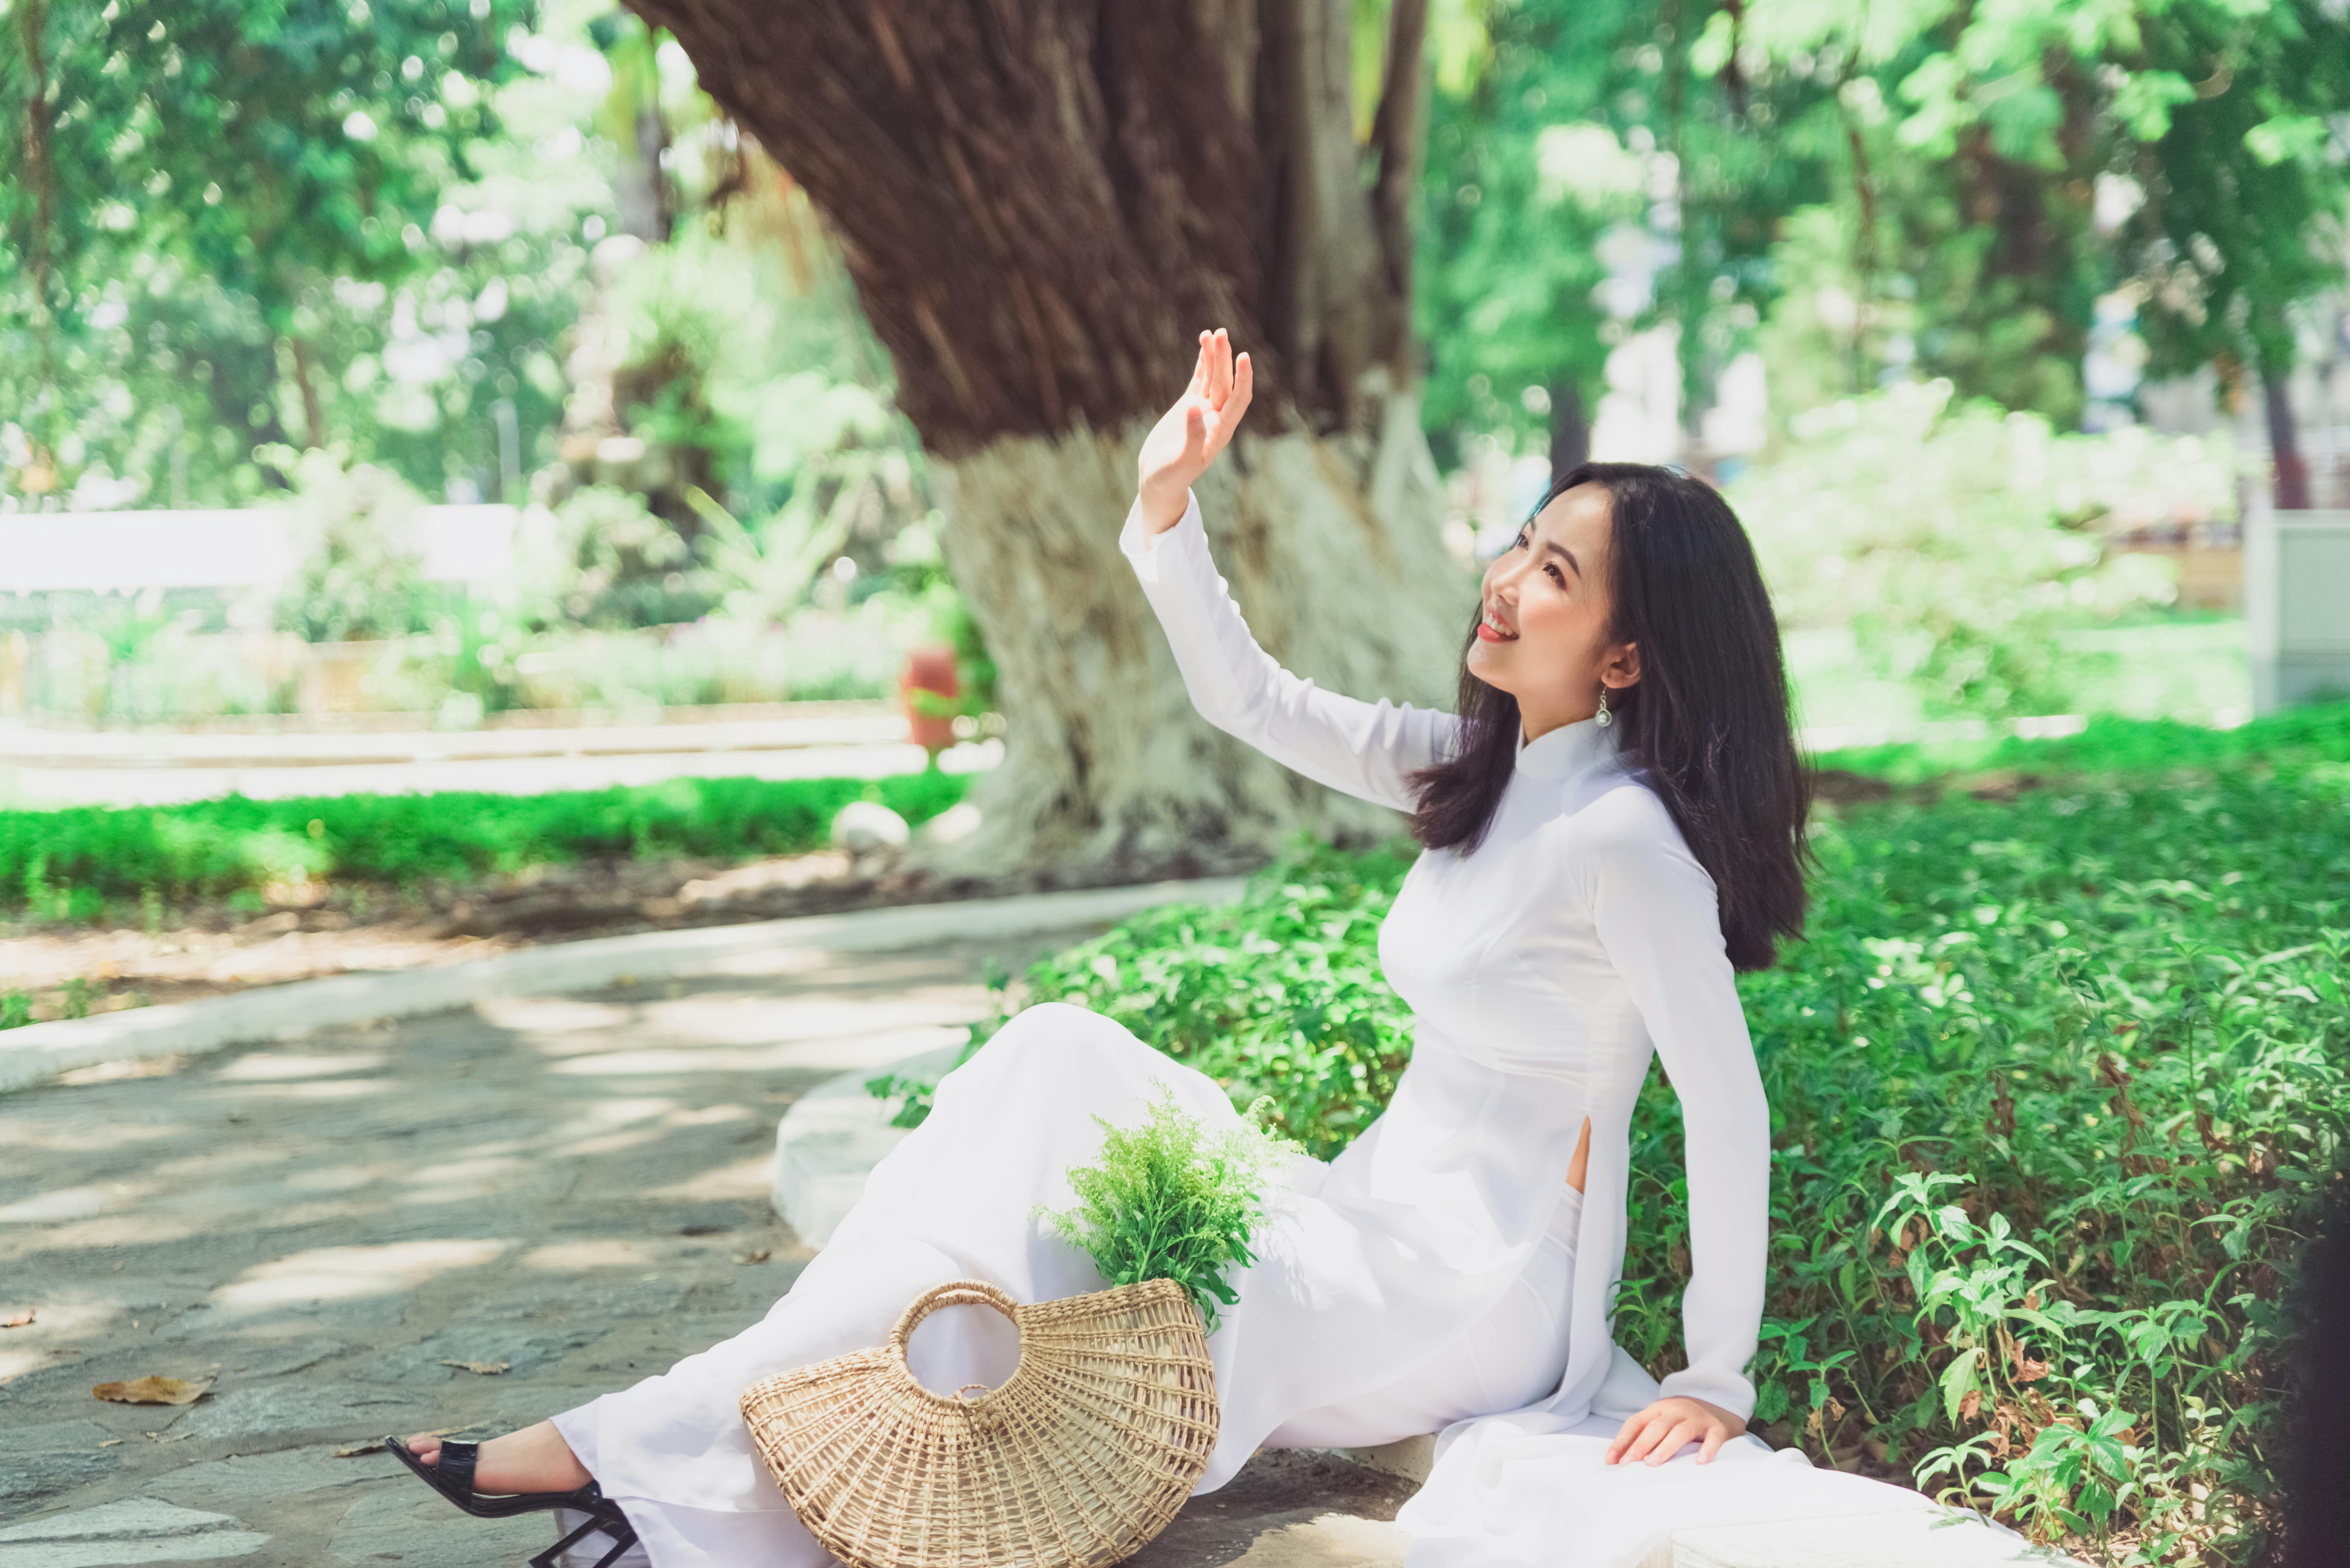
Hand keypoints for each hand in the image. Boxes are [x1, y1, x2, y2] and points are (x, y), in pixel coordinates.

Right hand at [1136, 328, 1252, 533]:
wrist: (1157, 483)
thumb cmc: (1170, 478)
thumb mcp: (1180, 462)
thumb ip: (1191, 437)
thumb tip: (1194, 408)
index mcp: (1220, 432)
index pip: (1238, 401)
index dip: (1243, 379)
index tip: (1243, 357)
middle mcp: (1216, 418)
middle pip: (1225, 383)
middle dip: (1224, 359)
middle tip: (1221, 334)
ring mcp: (1202, 411)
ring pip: (1213, 378)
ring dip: (1214, 357)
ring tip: (1213, 333)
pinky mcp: (1187, 407)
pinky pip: (1199, 381)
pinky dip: (1202, 364)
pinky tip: (1204, 345)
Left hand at [1602, 1395, 1746, 1466]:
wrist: (1721, 1405)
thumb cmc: (1683, 1419)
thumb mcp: (1663, 1421)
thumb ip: (1644, 1435)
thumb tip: (1619, 1459)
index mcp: (1659, 1409)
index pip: (1636, 1422)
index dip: (1622, 1440)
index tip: (1611, 1460)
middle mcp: (1677, 1410)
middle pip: (1656, 1426)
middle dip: (1640, 1445)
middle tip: (1628, 1464)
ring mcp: (1698, 1418)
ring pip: (1680, 1431)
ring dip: (1665, 1447)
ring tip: (1653, 1463)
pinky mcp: (1718, 1428)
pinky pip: (1713, 1438)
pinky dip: (1706, 1449)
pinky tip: (1700, 1462)